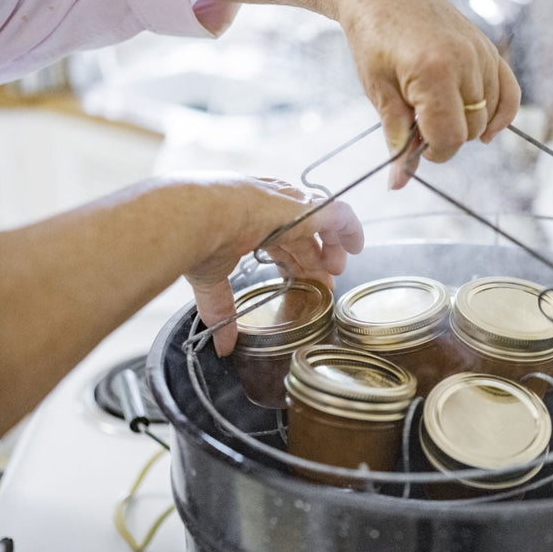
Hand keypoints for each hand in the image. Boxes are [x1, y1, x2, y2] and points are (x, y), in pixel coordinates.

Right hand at [183, 176, 363, 355]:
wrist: (200, 213)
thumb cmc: (196, 239)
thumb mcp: (209, 277)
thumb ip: (220, 308)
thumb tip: (222, 345)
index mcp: (244, 219)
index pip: (275, 240)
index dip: (287, 261)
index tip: (293, 281)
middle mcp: (269, 207)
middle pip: (300, 235)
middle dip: (312, 261)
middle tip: (323, 285)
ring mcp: (288, 206)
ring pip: (320, 223)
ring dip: (330, 248)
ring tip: (335, 271)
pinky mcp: (306, 208)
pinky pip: (339, 215)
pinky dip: (350, 229)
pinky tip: (356, 246)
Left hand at [336, 0, 521, 187]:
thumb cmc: (374, 37)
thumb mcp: (378, 91)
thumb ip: (396, 137)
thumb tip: (399, 182)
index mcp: (433, 73)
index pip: (450, 137)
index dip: (434, 153)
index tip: (417, 148)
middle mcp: (465, 62)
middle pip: (471, 130)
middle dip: (447, 138)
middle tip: (420, 125)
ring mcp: (481, 54)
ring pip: (489, 116)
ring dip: (466, 125)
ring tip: (439, 112)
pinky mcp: (488, 49)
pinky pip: (509, 92)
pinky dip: (501, 113)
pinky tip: (486, 127)